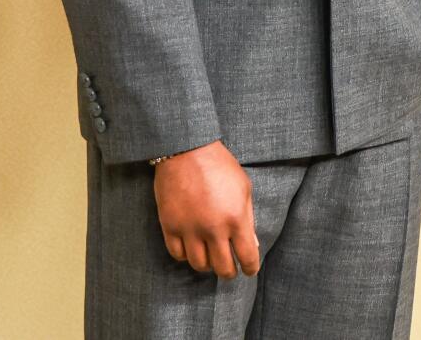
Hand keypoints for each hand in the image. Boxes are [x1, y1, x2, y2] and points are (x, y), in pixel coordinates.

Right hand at [152, 140, 259, 278]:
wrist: (185, 148)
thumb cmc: (219, 165)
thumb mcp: (243, 188)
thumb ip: (248, 219)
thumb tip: (250, 245)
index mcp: (236, 219)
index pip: (247, 258)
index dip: (250, 268)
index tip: (248, 269)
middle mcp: (213, 228)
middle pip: (223, 268)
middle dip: (229, 271)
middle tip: (228, 267)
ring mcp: (189, 228)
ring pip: (199, 265)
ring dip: (207, 264)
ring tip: (209, 256)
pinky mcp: (170, 224)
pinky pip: (177, 254)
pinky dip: (185, 255)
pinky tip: (191, 247)